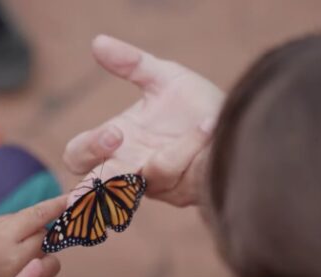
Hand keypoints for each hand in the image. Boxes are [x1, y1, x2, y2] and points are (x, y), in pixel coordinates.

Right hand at [0, 196, 65, 276]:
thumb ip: (14, 221)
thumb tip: (41, 218)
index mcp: (4, 236)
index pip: (38, 216)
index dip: (56, 205)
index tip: (69, 199)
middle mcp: (14, 260)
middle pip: (46, 240)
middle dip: (40, 236)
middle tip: (25, 238)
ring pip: (52, 266)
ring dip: (45, 259)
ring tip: (27, 259)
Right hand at [63, 35, 224, 206]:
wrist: (241, 122)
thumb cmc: (197, 107)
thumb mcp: (164, 78)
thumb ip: (131, 63)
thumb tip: (98, 41)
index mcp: (118, 144)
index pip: (78, 156)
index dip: (87, 149)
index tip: (113, 133)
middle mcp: (131, 169)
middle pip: (90, 189)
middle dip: (92, 180)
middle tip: (116, 141)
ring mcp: (157, 185)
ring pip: (138, 186)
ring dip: (159, 157)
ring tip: (193, 125)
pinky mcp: (183, 191)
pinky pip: (177, 173)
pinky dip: (191, 145)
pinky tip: (209, 124)